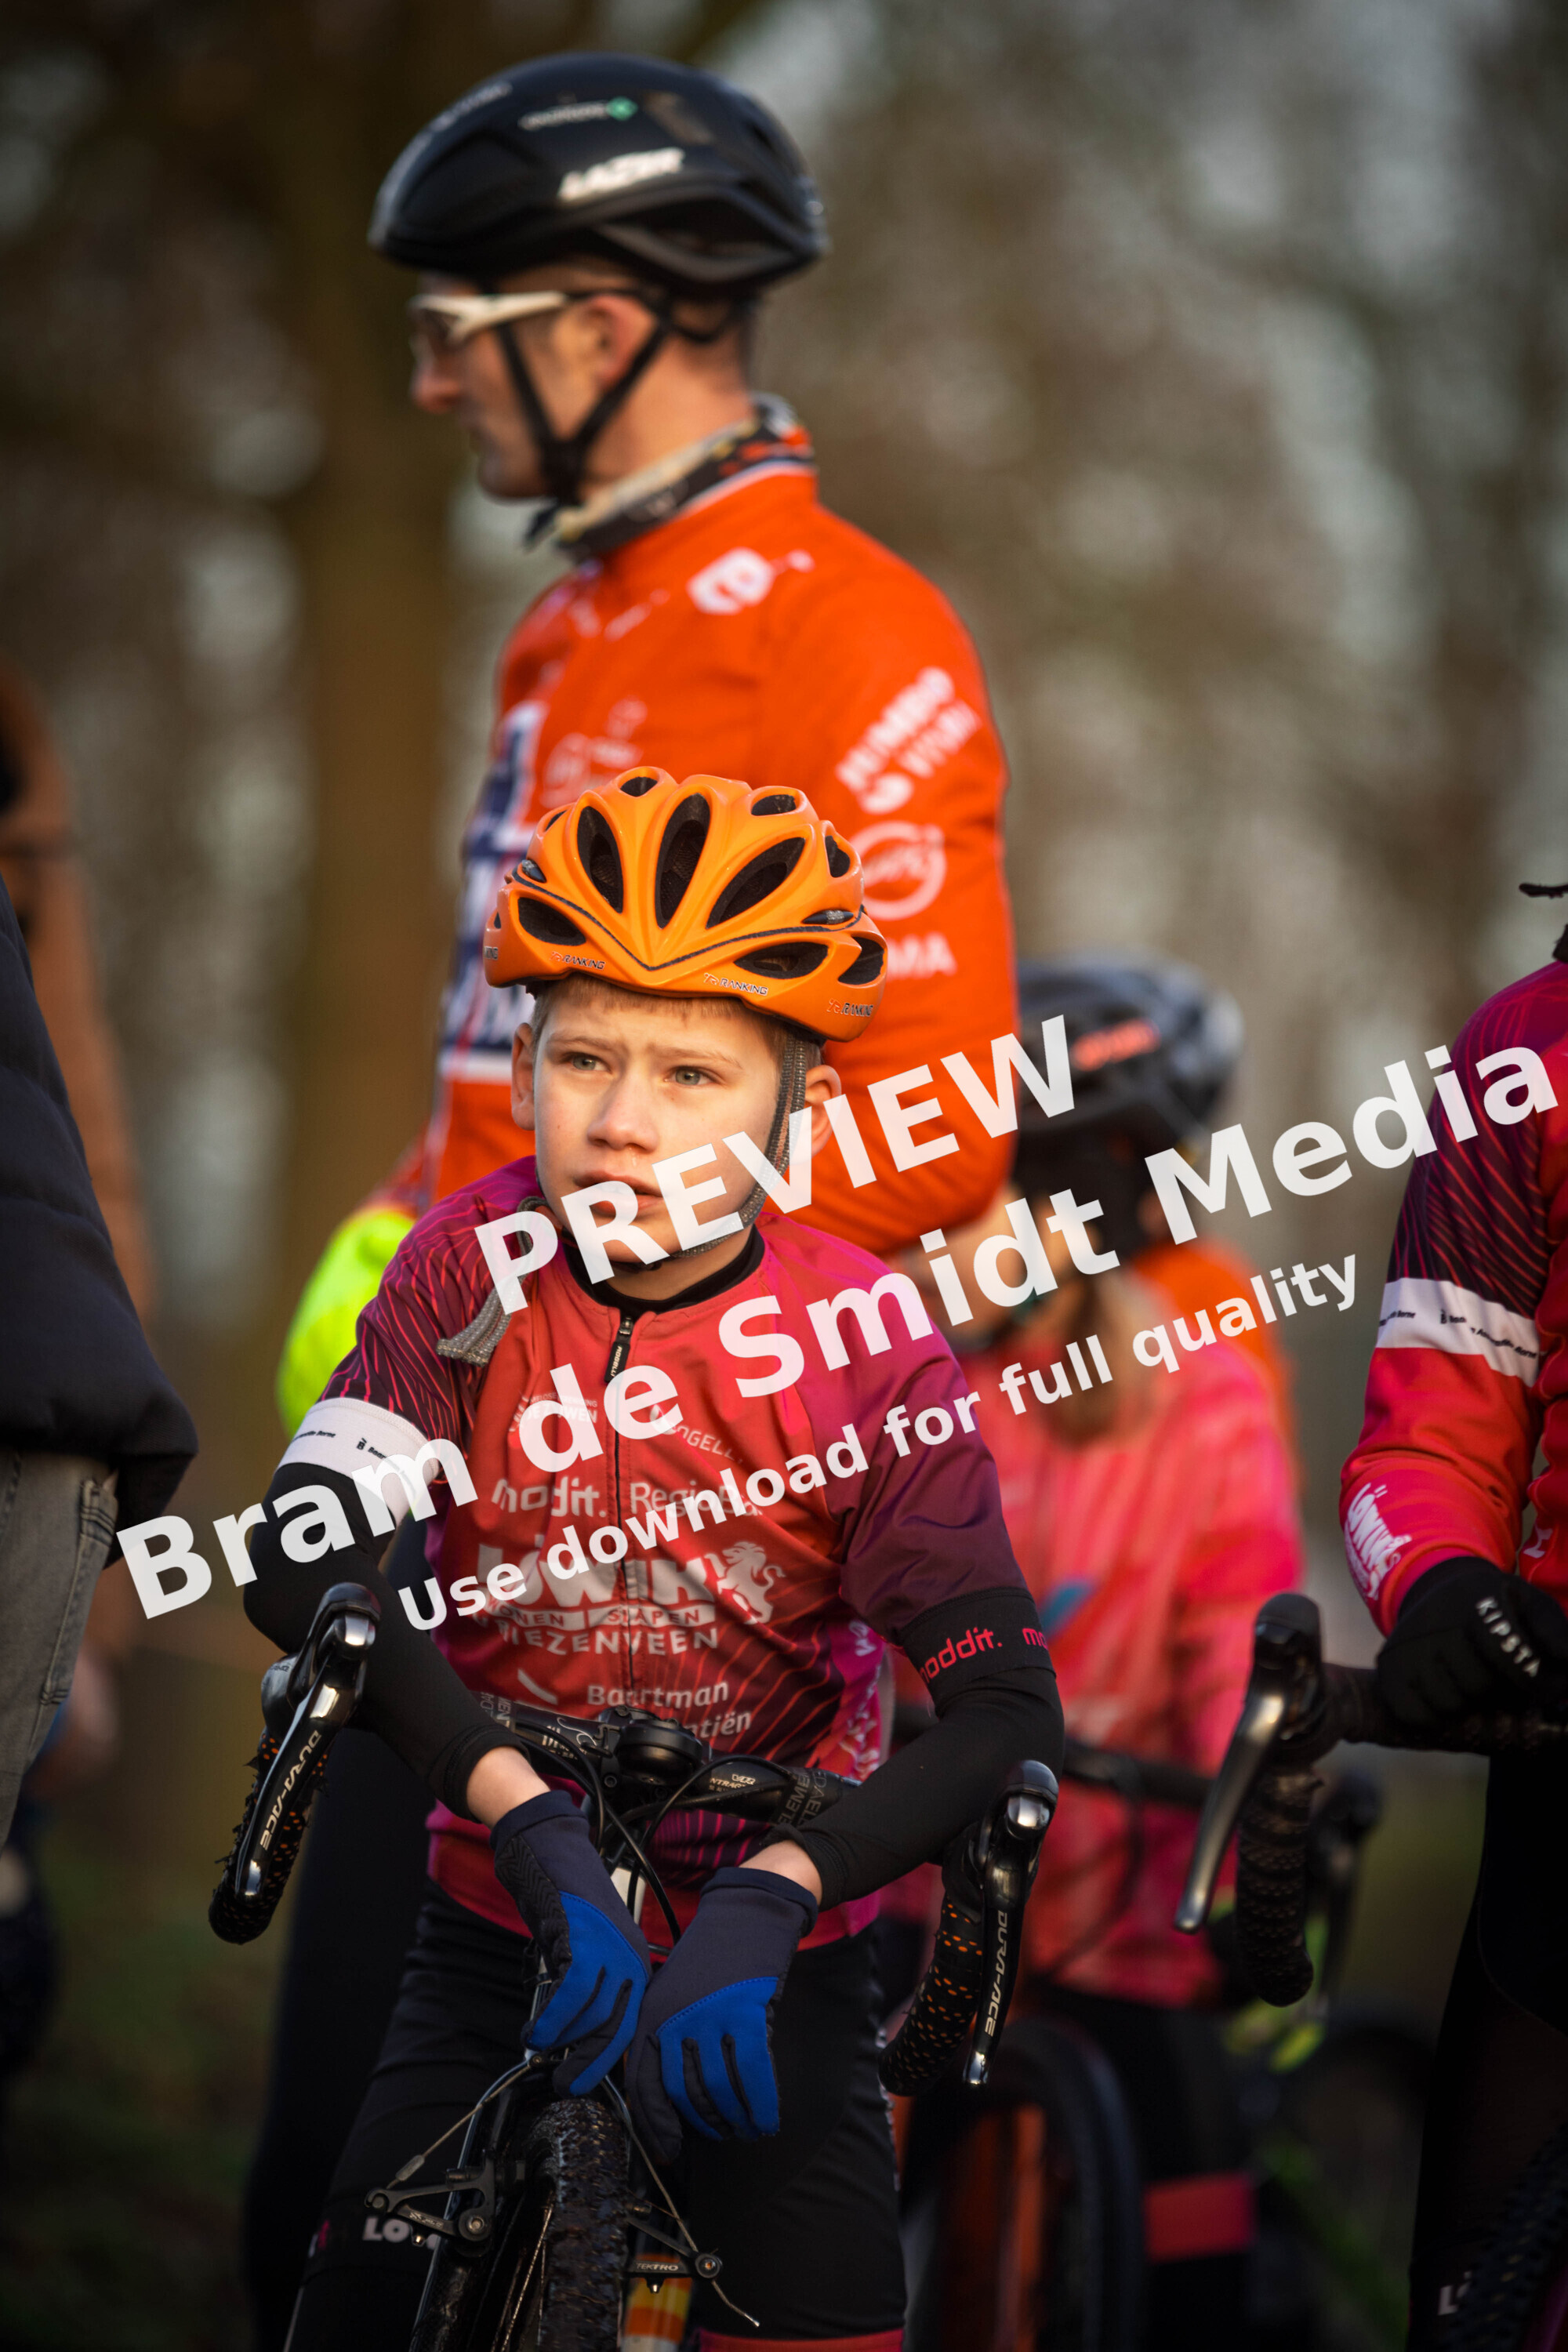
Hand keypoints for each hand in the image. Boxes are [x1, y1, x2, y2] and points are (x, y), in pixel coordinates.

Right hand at [491, 1791, 649, 2093]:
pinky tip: (536, 2028)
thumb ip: (588, 1991)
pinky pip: (571, 1993)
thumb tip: (577, 2040)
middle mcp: (631, 1956)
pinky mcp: (584, 1937)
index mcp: (637, 1963)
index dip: (609, 2060)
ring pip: (593, 2014)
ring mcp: (610, 1946)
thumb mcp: (584, 1953)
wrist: (548, 1852)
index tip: (588, 2082)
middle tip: (566, 2085)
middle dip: (590, 2063)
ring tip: (539, 2044)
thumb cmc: (564, 1905)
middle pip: (617, 2027)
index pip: (631, 2024)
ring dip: (561, 2039)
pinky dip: (552, 2018)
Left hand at [627, 1865, 816, 2164]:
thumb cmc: (712, 1960)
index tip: (667, 2152)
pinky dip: (761, 2104)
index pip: (643, 2087)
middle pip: (685, 2095)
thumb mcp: (673, 1995)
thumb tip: (673, 2101)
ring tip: (746, 2128)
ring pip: (720, 2090)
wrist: (745, 1913)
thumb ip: (668, 2041)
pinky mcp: (746, 2011)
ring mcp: (710, 2016)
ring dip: (735, 2119)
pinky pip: (754, 2074)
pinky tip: (767, 2119)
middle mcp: (674, 2019)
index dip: (655, 2127)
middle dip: (705, 2124)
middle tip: (722, 2134)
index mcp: (651, 2017)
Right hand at [1376, 1557, 1567, 1730]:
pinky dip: (1435, 1717)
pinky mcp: (1389, 1668)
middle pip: (1479, 1687)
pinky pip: (1416, 1715)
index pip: (1513, 1657)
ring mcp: (1408, 1646)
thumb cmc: (1497, 1608)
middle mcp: (1437, 1622)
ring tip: (1473, 1686)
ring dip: (1468, 1707)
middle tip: (1503, 1684)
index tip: (1543, 1687)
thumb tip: (1565, 1675)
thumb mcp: (1532, 1605)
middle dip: (1500, 1694)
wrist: (1440, 1590)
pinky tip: (1446, 1694)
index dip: (1536, 1683)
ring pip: (1449, 1705)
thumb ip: (1554, 1635)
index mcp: (1479, 1602)